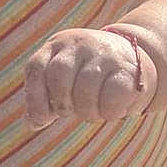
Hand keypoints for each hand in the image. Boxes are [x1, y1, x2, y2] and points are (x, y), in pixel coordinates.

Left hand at [24, 27, 156, 129]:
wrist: (135, 57)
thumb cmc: (90, 75)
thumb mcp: (65, 80)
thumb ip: (46, 99)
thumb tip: (31, 123)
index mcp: (58, 45)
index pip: (37, 68)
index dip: (35, 98)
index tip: (41, 120)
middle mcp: (79, 43)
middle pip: (59, 77)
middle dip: (63, 104)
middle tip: (74, 111)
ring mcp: (104, 53)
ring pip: (85, 88)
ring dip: (88, 111)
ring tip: (94, 112)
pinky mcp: (127, 68)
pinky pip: (112, 96)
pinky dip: (109, 112)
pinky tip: (112, 111)